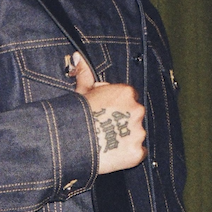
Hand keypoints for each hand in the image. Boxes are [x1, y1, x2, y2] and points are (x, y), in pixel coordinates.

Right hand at [70, 53, 146, 173]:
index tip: (104, 112)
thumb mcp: (81, 91)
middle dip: (122, 121)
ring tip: (106, 142)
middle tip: (103, 128)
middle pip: (133, 116)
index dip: (115, 106)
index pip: (128, 98)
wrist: (73, 141)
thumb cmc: (77, 115)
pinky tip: (113, 153)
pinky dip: (127, 154)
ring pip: (135, 134)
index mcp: (126, 92)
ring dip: (125, 138)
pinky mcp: (137, 152)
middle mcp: (137, 110)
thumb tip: (78, 57)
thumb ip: (85, 73)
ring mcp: (138, 132)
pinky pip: (137, 152)